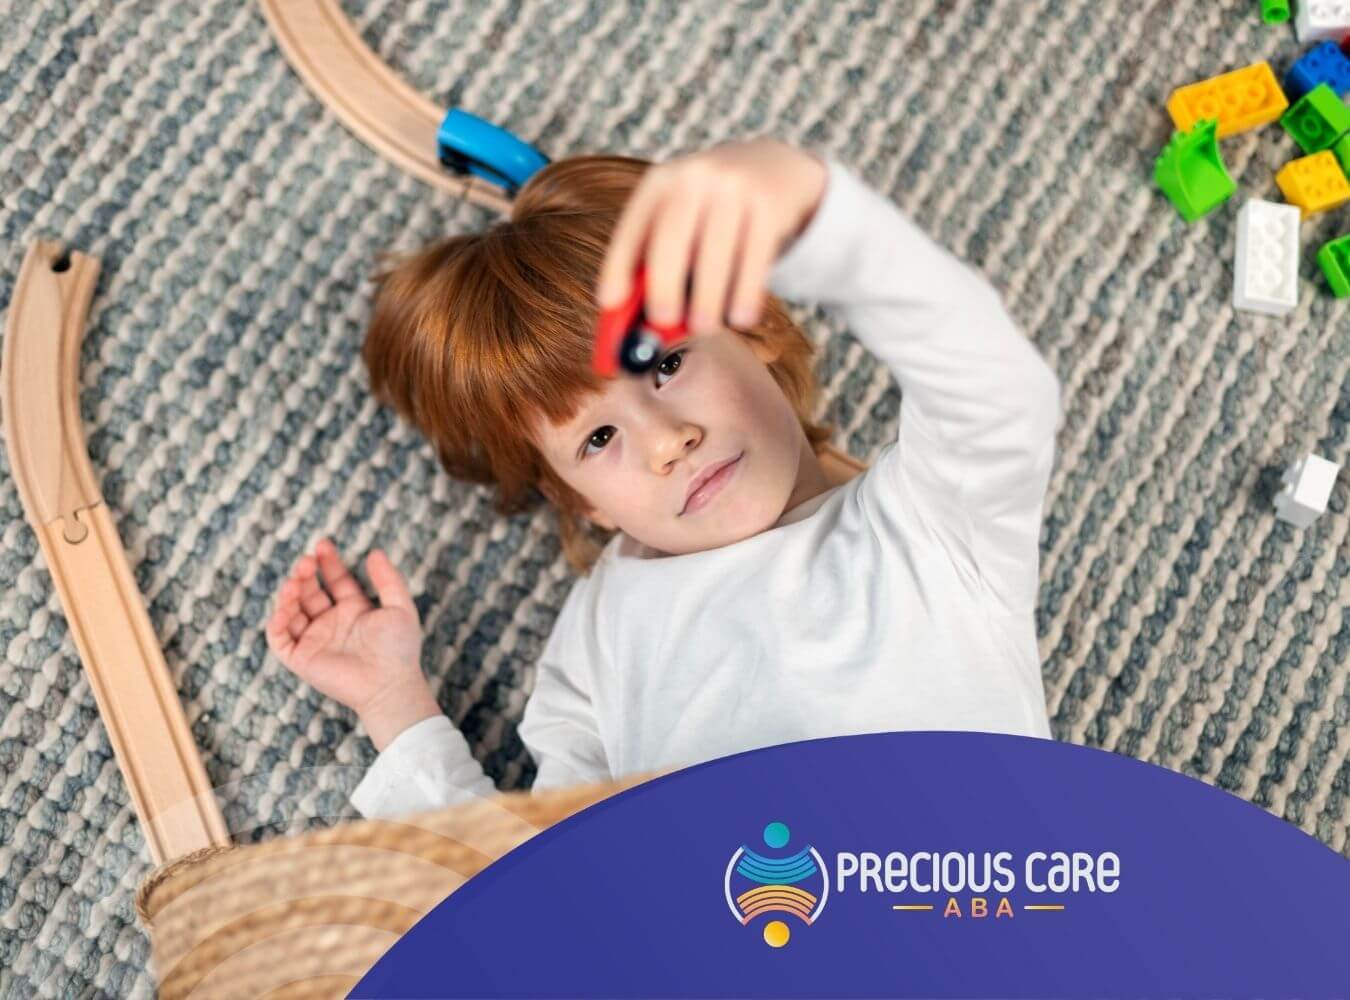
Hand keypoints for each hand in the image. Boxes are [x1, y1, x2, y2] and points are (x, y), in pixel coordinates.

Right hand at [266, 539, 430, 733]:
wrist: (390, 684)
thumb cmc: (398, 649)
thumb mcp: (400, 607)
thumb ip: (388, 579)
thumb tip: (374, 552)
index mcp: (354, 610)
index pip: (335, 580)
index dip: (327, 562)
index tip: (323, 544)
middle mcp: (332, 623)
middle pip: (309, 591)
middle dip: (304, 574)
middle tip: (306, 562)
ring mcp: (315, 640)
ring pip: (291, 611)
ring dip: (288, 594)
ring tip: (295, 582)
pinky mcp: (302, 659)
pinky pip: (279, 639)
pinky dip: (275, 623)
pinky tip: (284, 609)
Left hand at [593, 136, 827, 335]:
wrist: (774, 166)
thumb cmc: (715, 208)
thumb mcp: (682, 214)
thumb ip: (659, 256)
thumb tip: (638, 319)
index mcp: (661, 182)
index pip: (632, 228)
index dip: (617, 267)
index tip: (610, 303)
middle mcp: (694, 177)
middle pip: (671, 237)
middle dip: (663, 285)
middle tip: (662, 322)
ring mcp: (734, 187)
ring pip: (715, 252)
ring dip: (707, 298)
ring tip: (704, 327)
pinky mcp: (769, 205)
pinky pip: (754, 257)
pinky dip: (746, 294)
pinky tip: (741, 318)